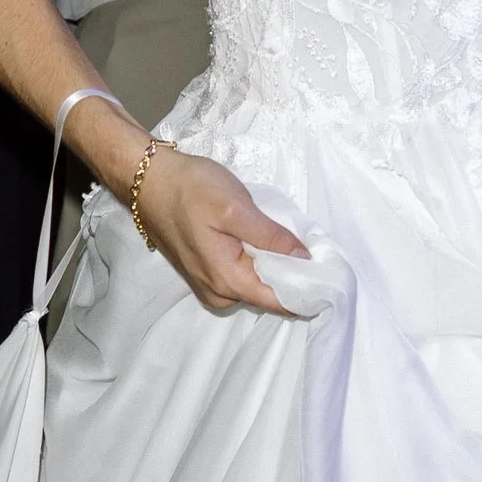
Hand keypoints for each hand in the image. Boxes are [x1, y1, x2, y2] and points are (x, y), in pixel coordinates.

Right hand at [131, 142, 311, 316]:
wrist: (148, 180)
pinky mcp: (206, 273)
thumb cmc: (190, 189)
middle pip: (271, 296)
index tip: (333, 272)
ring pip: (258, 286)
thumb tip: (305, 259)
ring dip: (278, 268)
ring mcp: (210, 286)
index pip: (281, 301)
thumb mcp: (235, 208)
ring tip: (295, 242)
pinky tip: (268, 242)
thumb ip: (271, 237)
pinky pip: (244, 276)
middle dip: (295, 277)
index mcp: (228, 281)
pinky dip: (261, 263)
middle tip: (318, 249)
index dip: (309, 289)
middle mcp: (219, 293)